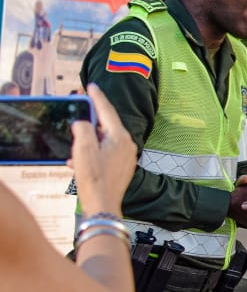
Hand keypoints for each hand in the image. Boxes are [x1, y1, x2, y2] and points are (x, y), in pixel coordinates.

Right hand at [69, 85, 135, 216]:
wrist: (103, 205)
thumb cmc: (94, 178)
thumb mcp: (83, 148)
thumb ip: (83, 129)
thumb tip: (83, 124)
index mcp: (120, 137)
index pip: (107, 110)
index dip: (97, 97)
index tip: (92, 86)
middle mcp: (127, 146)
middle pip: (107, 125)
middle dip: (92, 119)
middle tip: (81, 108)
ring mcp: (126, 158)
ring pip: (104, 141)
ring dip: (88, 141)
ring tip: (75, 144)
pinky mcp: (122, 169)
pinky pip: (105, 154)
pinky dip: (91, 154)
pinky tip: (77, 162)